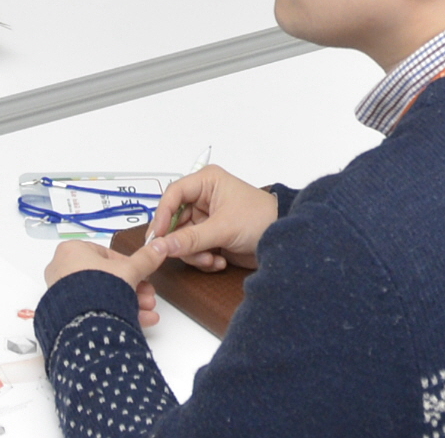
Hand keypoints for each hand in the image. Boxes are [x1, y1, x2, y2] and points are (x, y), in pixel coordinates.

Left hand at [44, 240, 159, 322]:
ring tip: (147, 310)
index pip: (108, 255)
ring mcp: (61, 292)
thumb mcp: (129, 270)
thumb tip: (159, 247)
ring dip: (129, 302)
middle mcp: (62, 268)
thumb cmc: (99, 288)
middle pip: (107, 277)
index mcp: (73, 250)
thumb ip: (145, 259)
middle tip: (147, 296)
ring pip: (102, 295)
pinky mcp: (65, 311)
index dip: (130, 267)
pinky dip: (115, 312)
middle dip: (132, 288)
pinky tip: (137, 320)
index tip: (143, 276)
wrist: (84, 320)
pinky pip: (93, 308)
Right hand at [145, 164, 276, 271]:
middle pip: (175, 221)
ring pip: (183, 239)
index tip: (159, 236)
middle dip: (182, 241)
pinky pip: (194, 249)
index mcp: (206, 182)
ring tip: (211, 260)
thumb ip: (190, 239)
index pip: (173, 194)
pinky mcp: (211, 237)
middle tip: (186, 254)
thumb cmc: (261, 219)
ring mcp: (207, 219)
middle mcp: (203, 198)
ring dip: (195, 254)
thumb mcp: (223, 229)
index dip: (163, 215)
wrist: (285, 241)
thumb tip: (162, 245)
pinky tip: (219, 261)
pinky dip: (203, 258)